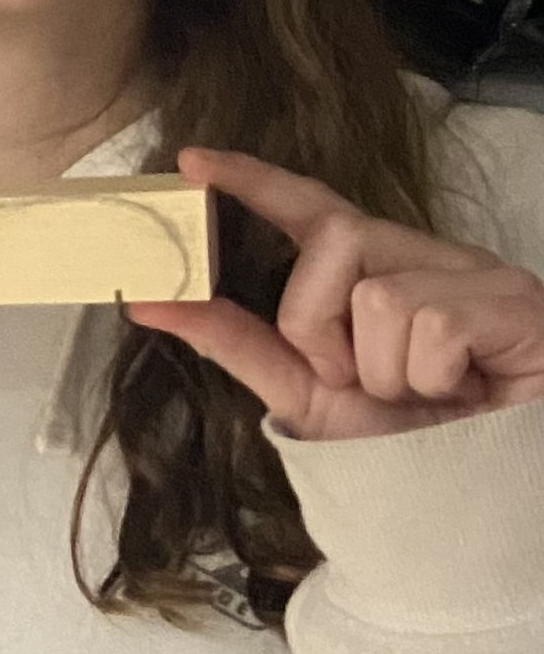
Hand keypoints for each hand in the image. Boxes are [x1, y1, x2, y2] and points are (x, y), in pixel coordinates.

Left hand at [126, 147, 543, 440]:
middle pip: (334, 239)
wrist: (489, 492)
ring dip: (381, 369)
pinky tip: (462, 391)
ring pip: (379, 295)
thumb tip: (146, 300)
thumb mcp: (306, 393)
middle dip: (317, 323)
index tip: (190, 161)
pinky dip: (429, 376)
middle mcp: (428, 259)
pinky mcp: (518, 303)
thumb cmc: (409, 442)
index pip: (313, 208)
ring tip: (422, 394)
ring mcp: (479, 275)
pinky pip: (432, 323)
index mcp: (379, 272)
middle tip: (354, 378)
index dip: (254, 180)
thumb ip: (234, 343)